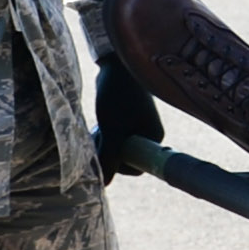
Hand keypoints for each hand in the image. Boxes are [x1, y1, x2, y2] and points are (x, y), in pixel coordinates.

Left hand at [93, 54, 162, 171]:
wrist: (116, 65)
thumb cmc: (117, 98)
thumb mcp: (111, 131)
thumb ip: (108, 157)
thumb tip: (104, 183)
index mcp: (153, 138)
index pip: (138, 167)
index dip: (119, 166)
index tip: (105, 154)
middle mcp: (149, 134)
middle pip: (126, 158)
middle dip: (108, 153)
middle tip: (96, 140)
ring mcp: (138, 125)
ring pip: (117, 147)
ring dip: (103, 144)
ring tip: (95, 131)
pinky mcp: (126, 118)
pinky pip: (114, 135)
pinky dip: (103, 135)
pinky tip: (96, 126)